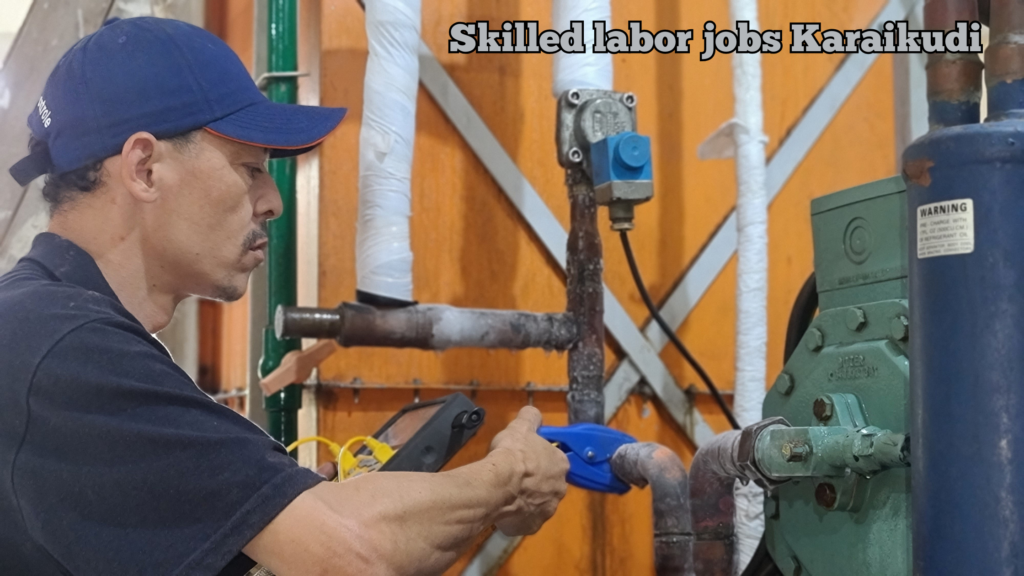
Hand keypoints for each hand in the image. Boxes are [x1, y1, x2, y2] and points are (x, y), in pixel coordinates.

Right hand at [488, 406, 568, 535]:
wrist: (497, 484)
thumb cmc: (512, 453)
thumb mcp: (520, 427)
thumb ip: (530, 418)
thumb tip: (533, 412)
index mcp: (560, 464)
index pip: (554, 461)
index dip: (539, 460)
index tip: (525, 459)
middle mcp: (560, 488)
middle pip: (548, 484)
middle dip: (534, 482)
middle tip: (515, 476)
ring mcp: (547, 510)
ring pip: (537, 503)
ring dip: (526, 499)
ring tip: (507, 493)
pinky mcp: (532, 526)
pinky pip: (525, 520)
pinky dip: (517, 516)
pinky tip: (504, 507)